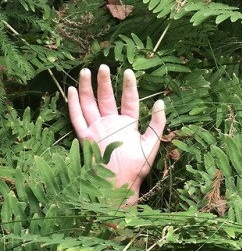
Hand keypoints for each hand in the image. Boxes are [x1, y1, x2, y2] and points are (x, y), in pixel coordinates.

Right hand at [68, 65, 165, 203]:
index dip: (129, 86)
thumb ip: (157, 124)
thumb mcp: (152, 144)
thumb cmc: (136, 167)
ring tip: (86, 71)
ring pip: (90, 104)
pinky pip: (77, 117)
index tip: (128, 71)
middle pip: (106, 99)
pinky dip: (73, 104)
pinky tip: (72, 90)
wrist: (119, 184)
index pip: (128, 101)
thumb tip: (161, 102)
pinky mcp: (85, 136)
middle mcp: (111, 124)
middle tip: (103, 66)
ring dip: (88, 88)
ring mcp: (97, 129)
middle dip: (104, 82)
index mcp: (128, 125)